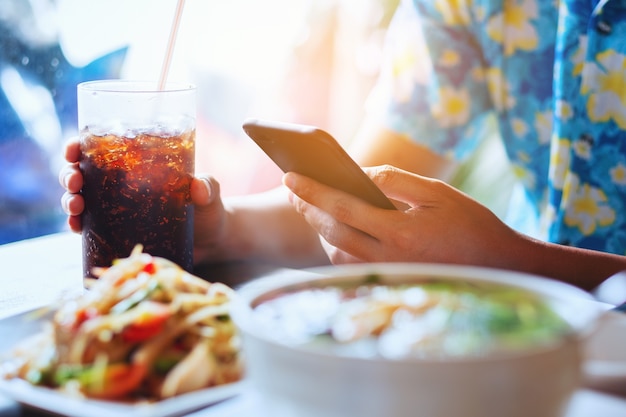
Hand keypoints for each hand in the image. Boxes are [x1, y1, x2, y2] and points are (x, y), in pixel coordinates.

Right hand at [59, 138, 231, 264]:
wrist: (211, 240)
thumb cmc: (207, 208)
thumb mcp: (209, 193)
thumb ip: (208, 186)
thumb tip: (199, 186)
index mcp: (136, 165)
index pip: (99, 149)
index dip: (78, 146)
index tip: (73, 148)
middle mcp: (119, 185)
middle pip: (82, 173)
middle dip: (70, 174)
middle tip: (75, 180)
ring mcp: (115, 209)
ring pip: (79, 199)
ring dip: (69, 201)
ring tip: (76, 206)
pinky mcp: (116, 232)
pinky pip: (88, 228)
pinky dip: (77, 226)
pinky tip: (76, 227)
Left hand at [282, 165, 519, 267]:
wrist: (498, 267)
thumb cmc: (470, 224)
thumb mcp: (437, 193)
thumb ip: (395, 180)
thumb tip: (360, 174)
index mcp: (401, 233)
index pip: (343, 209)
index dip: (313, 192)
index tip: (289, 177)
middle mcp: (389, 259)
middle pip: (332, 233)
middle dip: (307, 209)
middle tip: (290, 188)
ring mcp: (388, 274)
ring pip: (337, 253)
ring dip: (318, 228)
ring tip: (309, 204)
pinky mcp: (389, 282)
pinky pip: (350, 265)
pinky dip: (335, 245)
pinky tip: (333, 228)